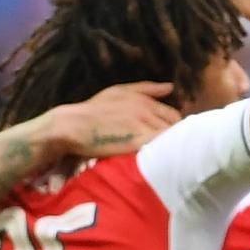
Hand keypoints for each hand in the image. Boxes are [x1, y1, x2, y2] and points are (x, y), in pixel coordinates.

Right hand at [51, 81, 179, 158]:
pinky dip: (163, 154)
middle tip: (169, 151)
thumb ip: (146, 89)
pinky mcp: (136, 141)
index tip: (168, 139)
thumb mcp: (118, 92)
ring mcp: (141, 125)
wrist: (74, 125)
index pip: (173, 115)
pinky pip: (159, 147)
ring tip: (166, 158)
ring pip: (169, 137)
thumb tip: (170, 87)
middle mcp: (145, 110)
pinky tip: (160, 162)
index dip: (174, 128)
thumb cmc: (94, 111)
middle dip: (175, 138)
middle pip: (174, 127)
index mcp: (143, 99)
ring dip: (170, 148)